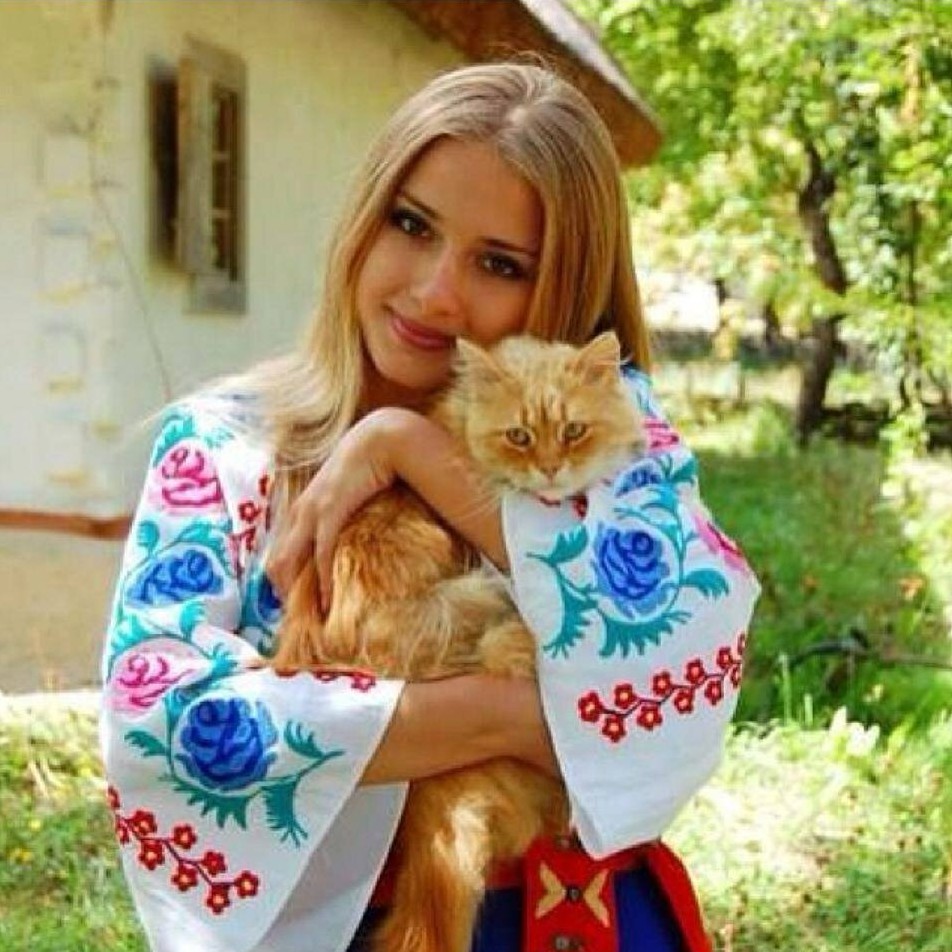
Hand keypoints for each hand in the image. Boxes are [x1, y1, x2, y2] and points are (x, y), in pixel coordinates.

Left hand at [266, 409, 411, 608]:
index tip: (296, 605)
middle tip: (299, 621)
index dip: (283, 582)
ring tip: (310, 618)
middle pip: (276, 563)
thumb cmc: (368, 466)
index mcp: (301, 509)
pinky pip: (320, 555)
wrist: (379, 440)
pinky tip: (327, 600)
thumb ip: (342, 514)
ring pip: (289, 563)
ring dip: (297, 594)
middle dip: (283, 595)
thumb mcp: (347, 495)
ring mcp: (311, 512)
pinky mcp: (329, 511)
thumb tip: (349, 536)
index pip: (279, 553)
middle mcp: (299, 512)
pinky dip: (321, 581)